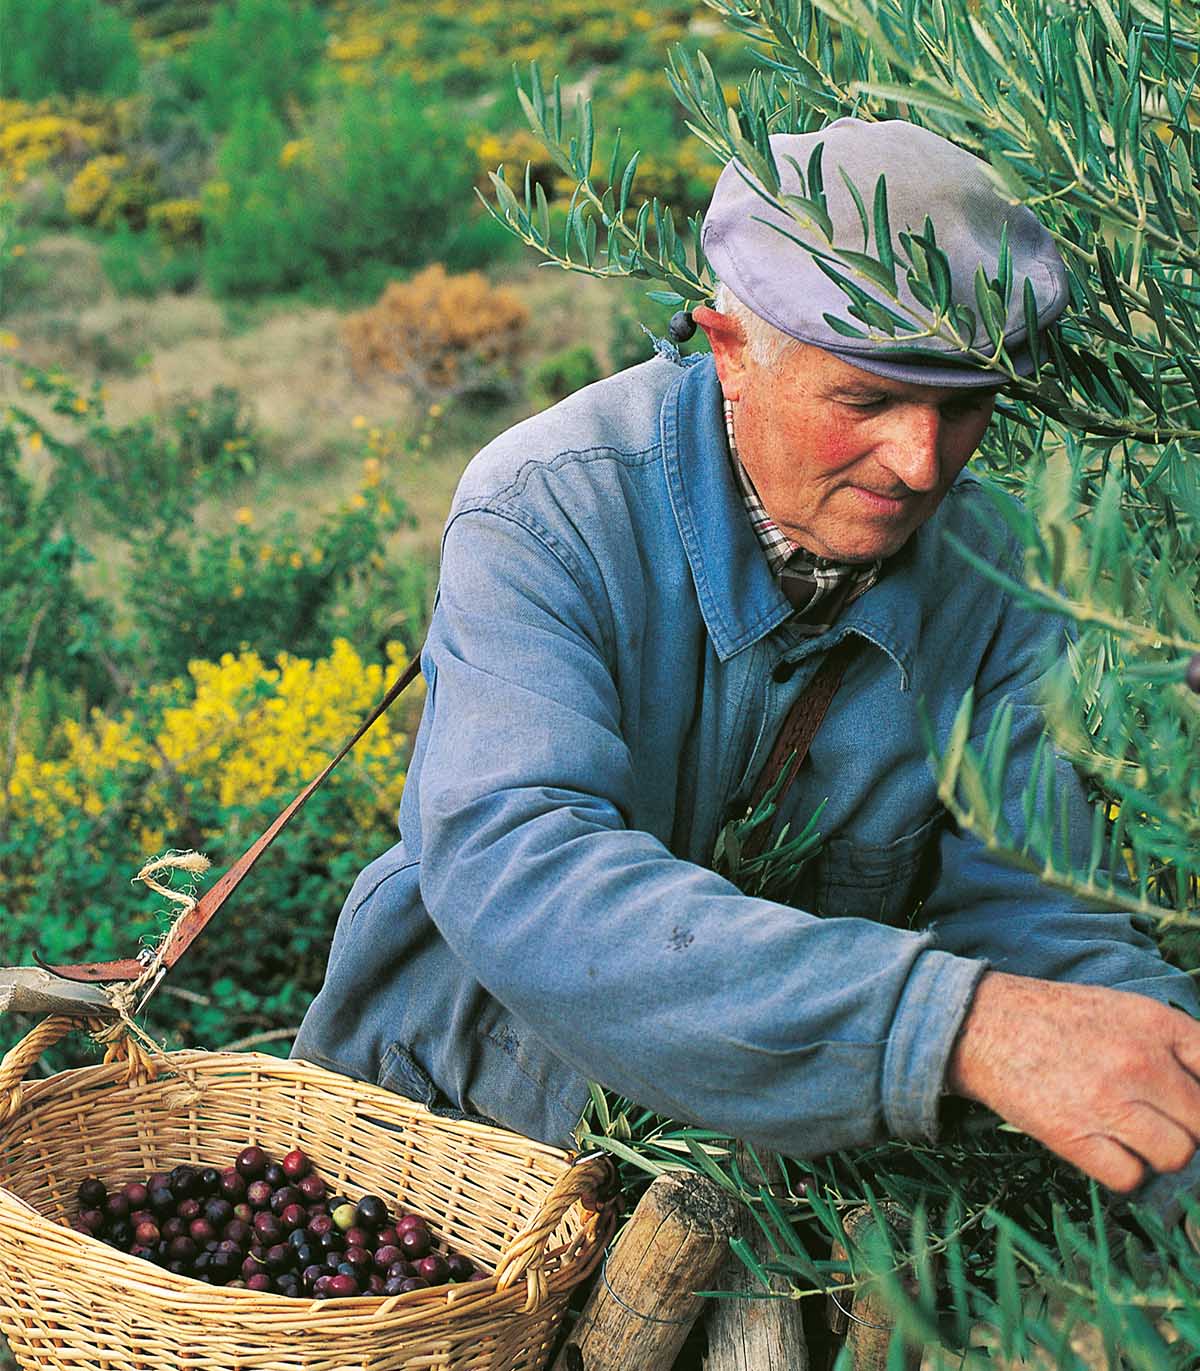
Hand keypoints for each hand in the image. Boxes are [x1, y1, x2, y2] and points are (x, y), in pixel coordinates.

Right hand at [946, 971, 1199, 1192]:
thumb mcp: (1123, 1010)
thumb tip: (1199, 1089)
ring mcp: (1107, 1101)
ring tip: (1131, 1134)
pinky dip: (1124, 1170)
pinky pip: (1130, 1178)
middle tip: (1159, 1119)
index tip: (1188, 1106)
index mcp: (1154, 1023)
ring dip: (1158, 1152)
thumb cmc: (1056, 1019)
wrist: (982, 1024)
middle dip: (1187, 1126)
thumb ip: (1172, 1044)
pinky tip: (1106, 1148)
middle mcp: (1139, 1061)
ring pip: (1176, 1155)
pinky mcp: (1074, 1136)